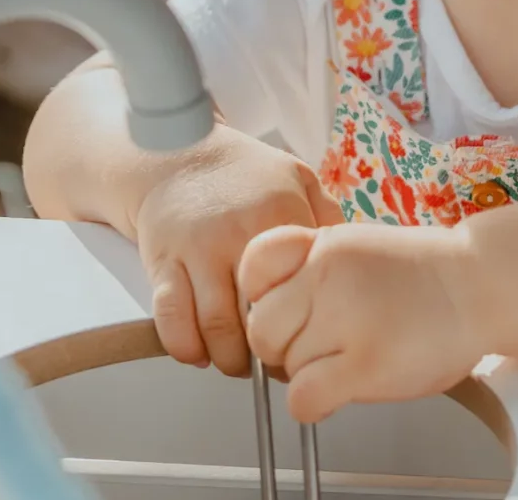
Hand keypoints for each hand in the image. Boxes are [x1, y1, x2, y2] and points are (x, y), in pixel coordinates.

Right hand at [128, 127, 340, 376]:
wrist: (176, 153)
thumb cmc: (243, 173)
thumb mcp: (296, 178)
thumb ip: (326, 216)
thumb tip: (355, 258)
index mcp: (277, 217)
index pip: (300, 288)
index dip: (308, 325)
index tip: (311, 342)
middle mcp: (236, 236)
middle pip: (257, 317)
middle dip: (268, 353)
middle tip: (276, 364)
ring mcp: (195, 252)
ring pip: (213, 328)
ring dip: (228, 358)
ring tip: (241, 365)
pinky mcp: (162, 264)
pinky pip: (170, 320)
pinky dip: (185, 347)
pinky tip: (199, 353)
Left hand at [239, 221, 490, 421]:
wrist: (483, 284)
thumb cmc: (426, 275)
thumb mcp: (359, 246)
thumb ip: (313, 269)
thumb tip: (270, 313)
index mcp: (326, 243)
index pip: (254, 265)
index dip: (264, 295)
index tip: (287, 306)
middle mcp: (329, 274)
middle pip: (262, 328)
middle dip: (284, 346)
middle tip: (318, 347)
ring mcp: (348, 318)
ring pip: (287, 367)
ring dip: (310, 374)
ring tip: (349, 361)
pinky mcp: (366, 362)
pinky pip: (304, 399)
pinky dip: (316, 404)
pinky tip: (342, 389)